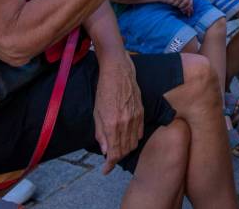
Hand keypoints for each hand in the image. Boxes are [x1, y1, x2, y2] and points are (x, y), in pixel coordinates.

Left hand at [93, 53, 143, 174]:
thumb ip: (100, 133)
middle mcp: (125, 123)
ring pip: (134, 142)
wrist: (117, 69)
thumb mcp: (96, 112)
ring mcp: (135, 117)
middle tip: (110, 160)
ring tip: (119, 149)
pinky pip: (141, 131)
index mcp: (112, 124)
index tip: (106, 170)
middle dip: (117, 157)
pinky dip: (135, 138)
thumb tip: (105, 150)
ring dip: (126, 149)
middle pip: (125, 149)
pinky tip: (130, 139)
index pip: (114, 152)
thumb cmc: (103, 89)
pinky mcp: (142, 111)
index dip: (110, 165)